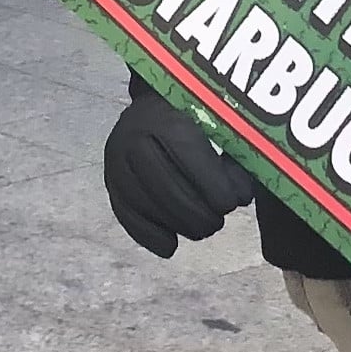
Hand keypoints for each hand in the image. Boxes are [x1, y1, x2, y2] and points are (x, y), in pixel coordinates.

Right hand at [104, 92, 256, 257]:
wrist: (153, 105)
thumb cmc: (195, 115)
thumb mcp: (217, 121)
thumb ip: (233, 155)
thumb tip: (240, 196)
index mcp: (165, 115)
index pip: (189, 156)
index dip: (214, 187)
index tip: (233, 203)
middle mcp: (133, 136)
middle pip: (166, 188)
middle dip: (197, 214)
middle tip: (217, 221)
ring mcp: (116, 161)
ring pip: (146, 206)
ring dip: (178, 226)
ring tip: (202, 228)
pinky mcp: (110, 182)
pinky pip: (126, 216)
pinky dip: (149, 236)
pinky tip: (170, 245)